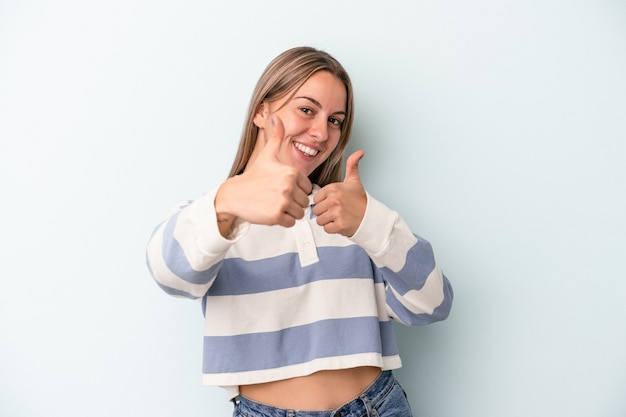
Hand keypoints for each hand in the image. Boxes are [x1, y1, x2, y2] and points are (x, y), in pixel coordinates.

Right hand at [215, 116, 312, 233]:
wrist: (234, 194)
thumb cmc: (254, 176)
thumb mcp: (267, 155)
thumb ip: (276, 137)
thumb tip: (276, 117)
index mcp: (291, 172)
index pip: (307, 188)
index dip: (297, 191)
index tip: (283, 188)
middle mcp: (289, 186)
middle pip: (304, 202)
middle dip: (293, 203)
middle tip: (277, 198)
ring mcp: (283, 201)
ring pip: (299, 213)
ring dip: (289, 212)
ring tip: (275, 204)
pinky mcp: (276, 215)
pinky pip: (290, 222)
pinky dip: (283, 220)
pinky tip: (271, 211)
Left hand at [313, 150, 366, 236]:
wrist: (371, 216)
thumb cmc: (360, 200)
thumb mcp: (354, 181)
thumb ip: (352, 165)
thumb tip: (359, 152)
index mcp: (333, 188)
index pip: (316, 199)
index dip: (323, 202)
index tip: (333, 203)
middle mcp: (334, 199)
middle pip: (316, 210)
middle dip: (324, 213)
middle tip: (336, 212)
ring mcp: (336, 212)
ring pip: (319, 220)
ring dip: (327, 221)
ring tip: (338, 217)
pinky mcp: (339, 225)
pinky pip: (326, 228)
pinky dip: (332, 228)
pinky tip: (340, 223)